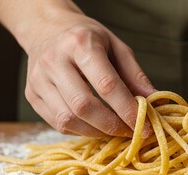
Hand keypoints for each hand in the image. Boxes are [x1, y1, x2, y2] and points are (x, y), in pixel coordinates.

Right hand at [24, 14, 153, 136]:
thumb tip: (155, 101)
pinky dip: (80, 130)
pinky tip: (95, 126)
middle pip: (84, 106)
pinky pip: (57, 123)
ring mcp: (38, 79)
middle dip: (111, 125)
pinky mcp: (31, 95)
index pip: (106, 84)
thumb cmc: (87, 38)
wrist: (47, 29)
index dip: (127, 110)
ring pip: (68, 119)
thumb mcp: (117, 47)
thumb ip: (135, 75)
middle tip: (130, 132)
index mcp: (80, 44)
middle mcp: (55, 61)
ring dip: (96, 132)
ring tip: (114, 130)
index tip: (145, 126)